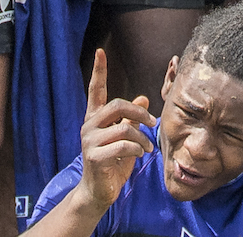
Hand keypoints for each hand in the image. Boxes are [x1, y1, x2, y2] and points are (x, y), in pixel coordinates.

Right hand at [76, 49, 154, 207]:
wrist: (98, 192)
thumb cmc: (112, 164)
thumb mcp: (125, 138)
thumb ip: (131, 120)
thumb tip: (143, 97)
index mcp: (95, 118)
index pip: (95, 90)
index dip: (98, 71)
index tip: (100, 51)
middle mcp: (89, 126)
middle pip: (117, 105)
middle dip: (139, 112)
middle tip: (153, 122)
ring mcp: (89, 141)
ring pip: (124, 128)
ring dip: (142, 138)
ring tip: (148, 148)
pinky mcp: (94, 156)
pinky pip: (122, 146)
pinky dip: (137, 149)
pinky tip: (140, 155)